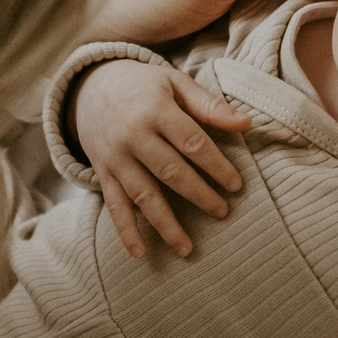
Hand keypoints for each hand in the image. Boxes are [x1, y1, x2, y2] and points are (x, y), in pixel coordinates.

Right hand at [73, 61, 254, 258]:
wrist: (91, 87)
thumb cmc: (143, 86)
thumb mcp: (175, 83)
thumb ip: (209, 105)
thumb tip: (247, 123)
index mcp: (156, 110)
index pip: (192, 142)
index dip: (216, 165)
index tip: (236, 185)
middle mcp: (133, 135)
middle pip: (170, 171)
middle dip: (198, 194)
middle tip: (222, 211)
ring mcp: (116, 157)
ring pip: (143, 195)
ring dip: (165, 224)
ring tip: (186, 248)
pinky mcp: (103, 173)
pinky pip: (114, 206)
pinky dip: (126, 231)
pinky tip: (140, 254)